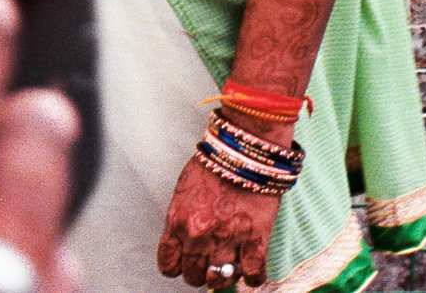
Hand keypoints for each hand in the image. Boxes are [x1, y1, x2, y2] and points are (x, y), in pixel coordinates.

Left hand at [157, 150, 280, 286]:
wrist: (246, 146)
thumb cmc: (217, 160)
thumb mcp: (185, 190)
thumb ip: (182, 217)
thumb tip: (186, 236)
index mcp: (178, 223)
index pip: (169, 265)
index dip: (179, 267)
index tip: (186, 262)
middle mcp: (199, 236)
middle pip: (193, 275)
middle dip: (200, 272)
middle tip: (210, 264)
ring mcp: (228, 238)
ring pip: (220, 279)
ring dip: (224, 278)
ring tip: (230, 271)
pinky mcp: (255, 236)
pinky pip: (253, 271)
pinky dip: (254, 278)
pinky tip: (253, 275)